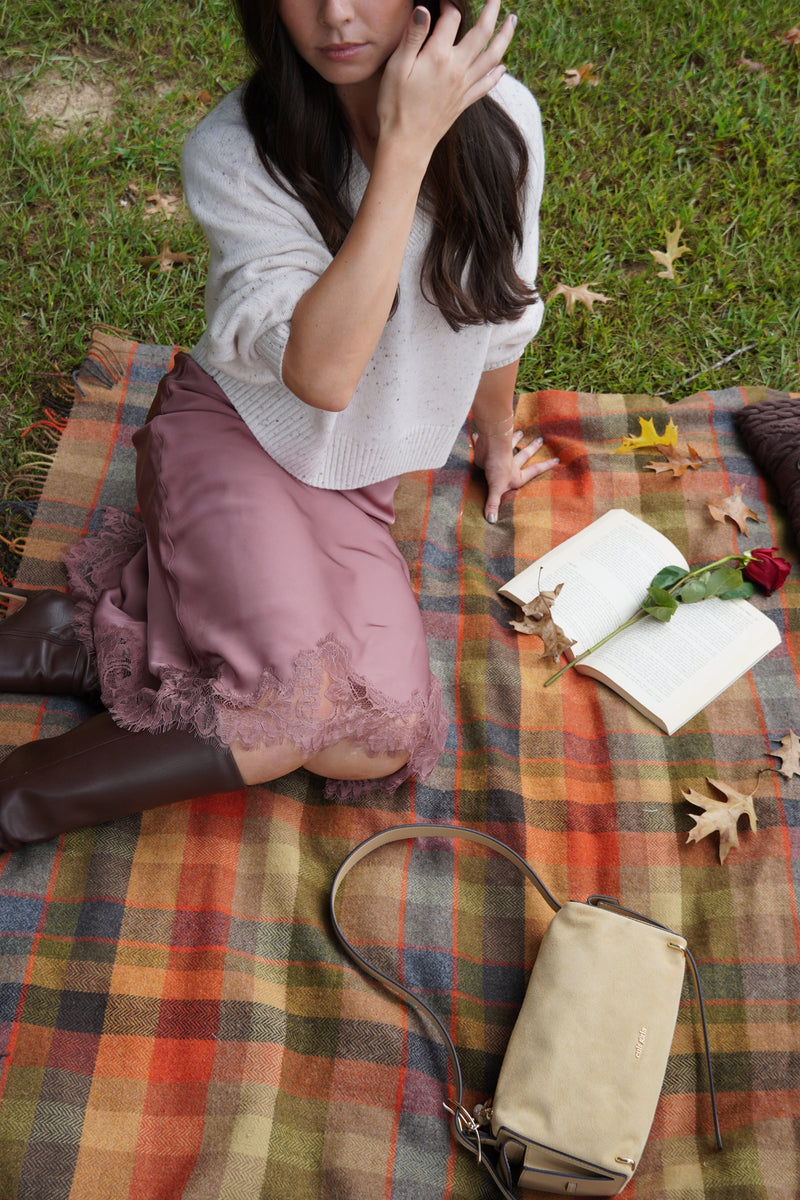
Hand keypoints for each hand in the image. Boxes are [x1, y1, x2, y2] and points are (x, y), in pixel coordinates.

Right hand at [377, 0, 516, 167]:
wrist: (407, 144)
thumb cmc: (395, 105)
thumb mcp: (397, 67)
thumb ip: (413, 36)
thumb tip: (424, 9)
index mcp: (439, 56)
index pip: (451, 18)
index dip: (448, 3)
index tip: (443, 0)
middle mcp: (457, 68)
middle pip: (482, 33)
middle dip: (491, 10)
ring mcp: (464, 86)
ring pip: (492, 56)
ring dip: (505, 37)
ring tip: (512, 21)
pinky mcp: (464, 102)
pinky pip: (487, 83)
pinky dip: (497, 73)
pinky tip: (502, 66)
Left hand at [472, 428, 558, 523]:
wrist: (488, 448)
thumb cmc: (496, 468)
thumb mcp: (496, 489)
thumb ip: (494, 504)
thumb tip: (492, 521)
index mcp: (516, 474)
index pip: (534, 471)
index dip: (545, 466)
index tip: (557, 459)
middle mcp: (511, 463)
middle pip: (524, 454)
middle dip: (532, 448)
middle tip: (540, 440)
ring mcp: (502, 454)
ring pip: (511, 444)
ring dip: (515, 439)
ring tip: (521, 432)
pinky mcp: (490, 448)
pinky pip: (487, 443)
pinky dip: (482, 439)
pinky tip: (477, 434)